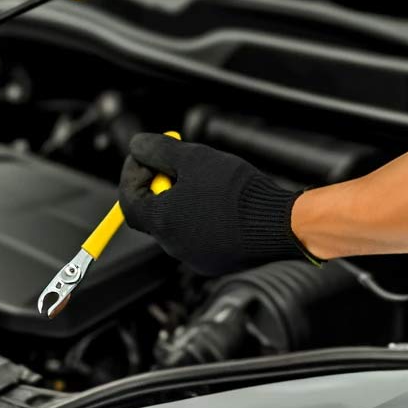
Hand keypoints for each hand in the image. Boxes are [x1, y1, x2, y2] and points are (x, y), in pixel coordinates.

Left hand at [118, 132, 322, 275]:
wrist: (279, 224)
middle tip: (179, 162)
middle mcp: (174, 245)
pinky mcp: (218, 261)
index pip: (128, 200)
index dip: (133, 174)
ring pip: (178, 223)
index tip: (148, 157)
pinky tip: (224, 200)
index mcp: (162, 222)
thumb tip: (138, 146)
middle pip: (153, 211)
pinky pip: (200, 235)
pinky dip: (203, 215)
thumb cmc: (236, 192)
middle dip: (161, 183)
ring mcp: (196, 257)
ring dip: (183, 199)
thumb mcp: (193, 158)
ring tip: (207, 178)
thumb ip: (159, 151)